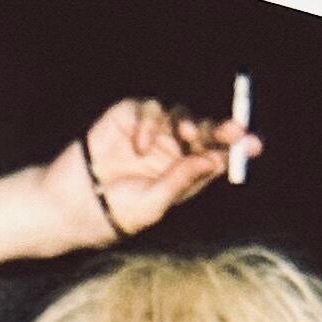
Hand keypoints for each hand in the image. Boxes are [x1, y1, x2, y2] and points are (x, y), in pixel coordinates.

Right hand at [0, 96, 261, 265]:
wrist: (67, 204)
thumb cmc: (111, 213)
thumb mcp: (152, 206)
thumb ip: (180, 183)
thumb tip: (213, 162)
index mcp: (183, 173)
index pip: (216, 155)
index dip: (236, 147)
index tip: (254, 144)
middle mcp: (170, 150)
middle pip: (204, 130)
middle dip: (220, 129)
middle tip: (233, 130)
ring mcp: (149, 132)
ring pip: (180, 114)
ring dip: (188, 123)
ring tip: (185, 138)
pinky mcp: (126, 117)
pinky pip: (148, 108)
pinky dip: (148, 121)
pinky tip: (137, 145)